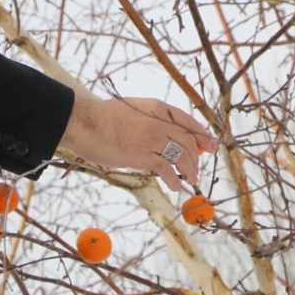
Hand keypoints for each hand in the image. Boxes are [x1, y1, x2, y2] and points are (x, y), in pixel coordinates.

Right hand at [58, 97, 217, 190]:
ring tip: (190, 179)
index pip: (189, 121)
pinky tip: (176, 186)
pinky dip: (175, 180)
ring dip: (190, 170)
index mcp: (157, 108)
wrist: (84, 123)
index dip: (203, 135)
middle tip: (197, 169)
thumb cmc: (103, 118)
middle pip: (189, 141)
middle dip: (197, 157)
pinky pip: (167, 169)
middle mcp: (158, 122)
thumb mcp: (133, 109)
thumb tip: (165, 134)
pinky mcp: (142, 156)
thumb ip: (151, 119)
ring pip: (182, 156)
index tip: (211, 146)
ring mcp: (151, 139)